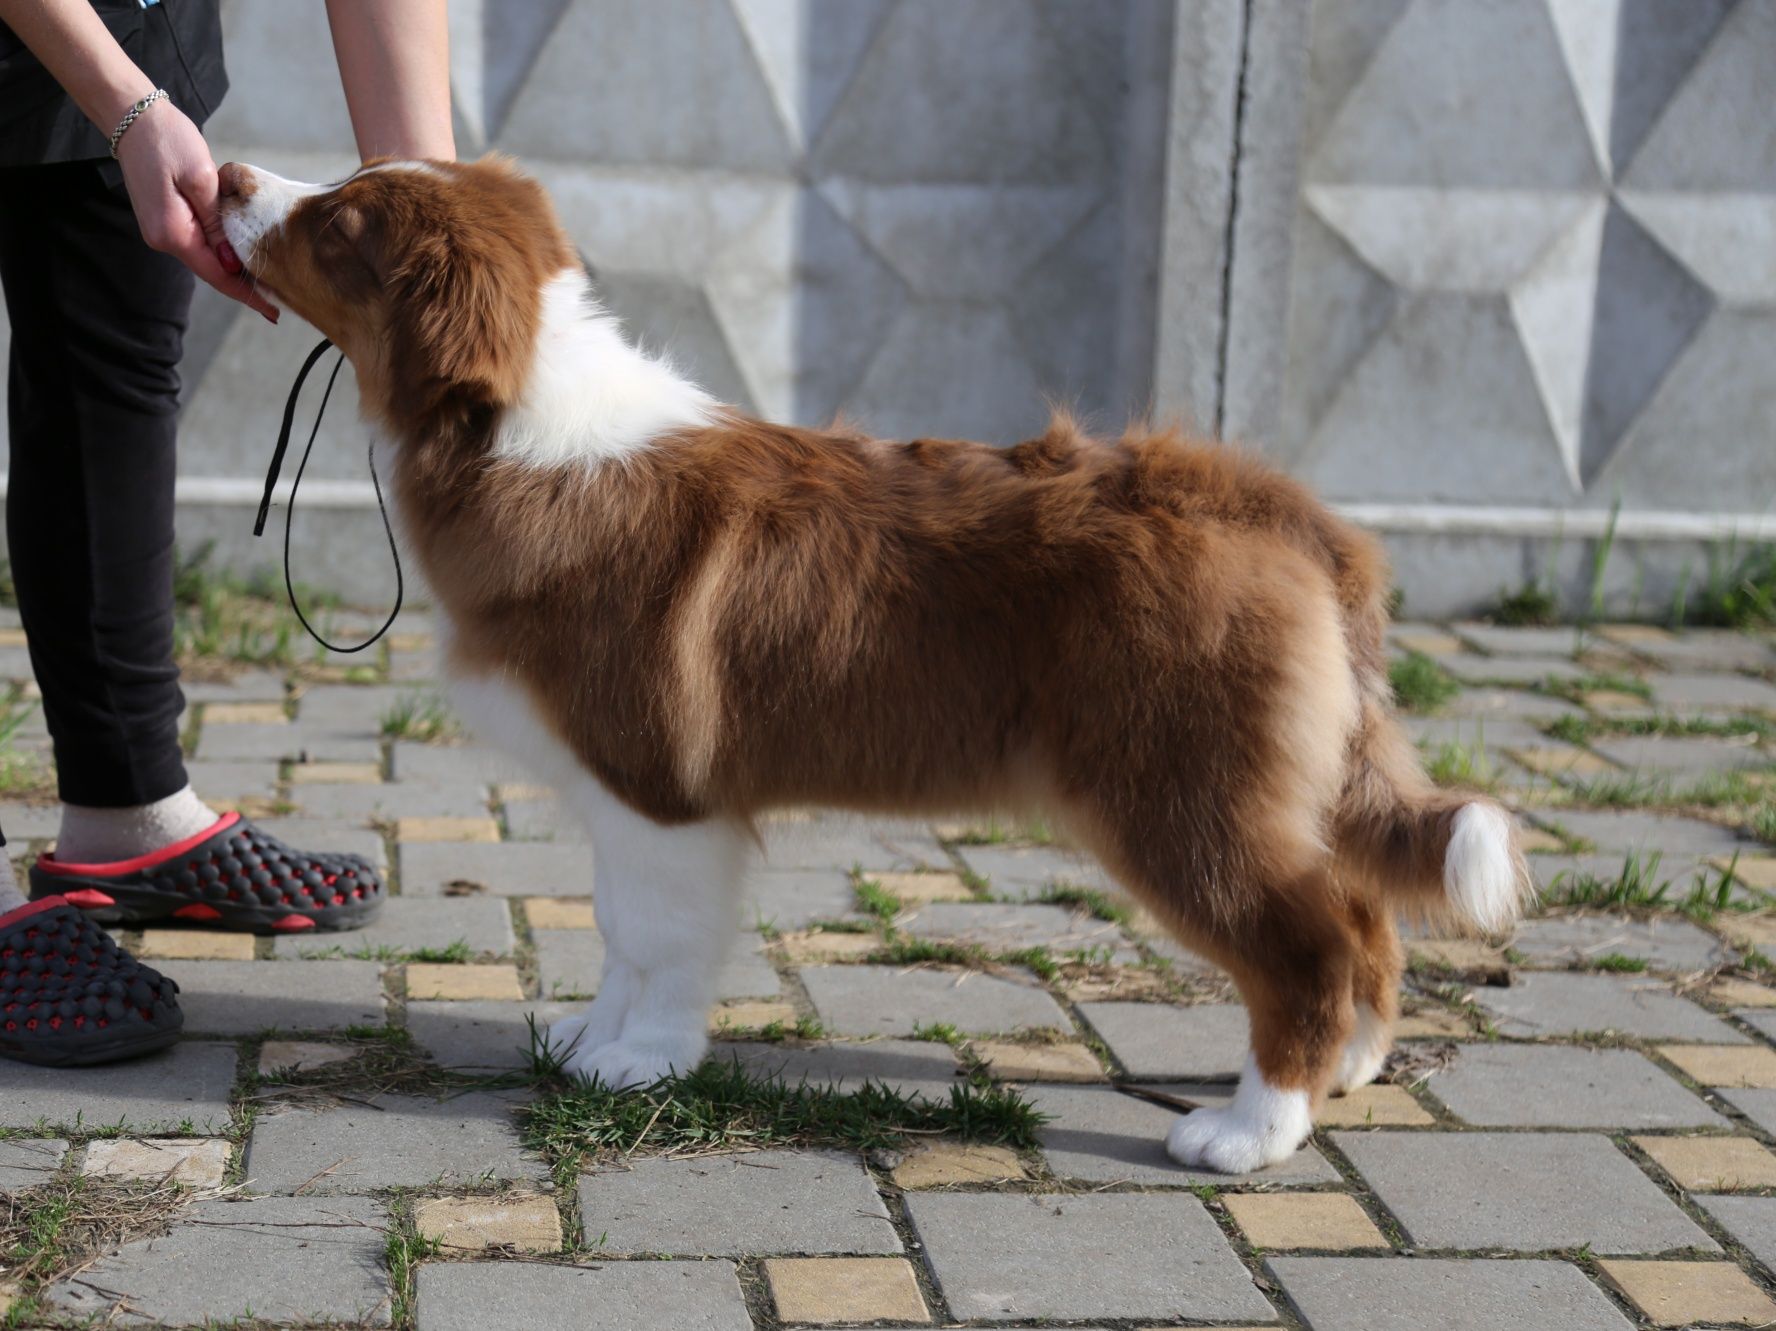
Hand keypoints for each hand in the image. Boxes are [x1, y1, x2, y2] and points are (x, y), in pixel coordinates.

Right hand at [114, 97, 278, 321]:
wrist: (134, 116)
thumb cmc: (169, 140)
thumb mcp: (202, 179)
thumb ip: (218, 222)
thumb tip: (231, 259)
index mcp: (173, 233)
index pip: (217, 275)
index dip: (247, 295)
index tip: (273, 313)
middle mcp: (163, 238)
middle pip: (212, 270)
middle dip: (244, 284)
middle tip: (281, 299)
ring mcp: (162, 229)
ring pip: (206, 257)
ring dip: (234, 267)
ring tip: (268, 279)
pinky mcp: (165, 218)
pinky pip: (199, 242)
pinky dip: (221, 250)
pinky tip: (242, 252)